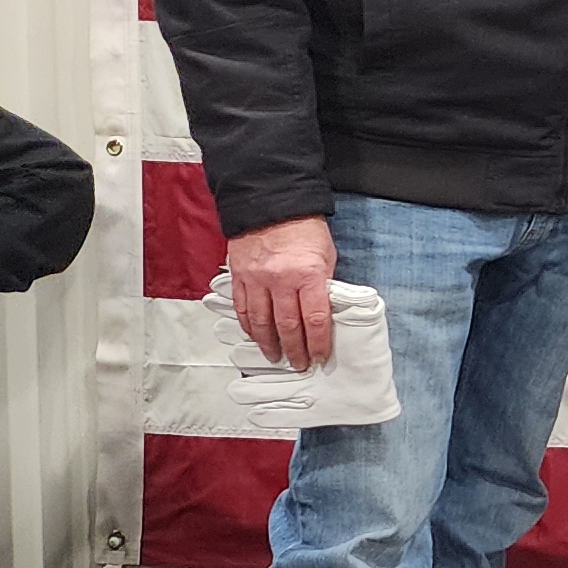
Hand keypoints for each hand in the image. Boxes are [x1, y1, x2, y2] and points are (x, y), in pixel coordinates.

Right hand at [225, 215, 336, 372]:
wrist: (271, 203)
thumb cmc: (303, 227)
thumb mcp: (326, 255)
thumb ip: (323, 283)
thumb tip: (324, 310)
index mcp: (308, 275)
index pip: (314, 319)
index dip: (318, 343)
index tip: (320, 356)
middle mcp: (280, 280)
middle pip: (287, 326)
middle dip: (294, 350)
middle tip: (299, 364)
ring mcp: (257, 279)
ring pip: (261, 322)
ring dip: (268, 343)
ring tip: (276, 356)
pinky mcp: (240, 276)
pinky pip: (243, 308)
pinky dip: (248, 326)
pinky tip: (254, 336)